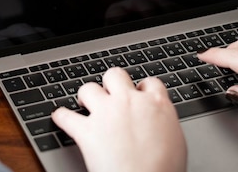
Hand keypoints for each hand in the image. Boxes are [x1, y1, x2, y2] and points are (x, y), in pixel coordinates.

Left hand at [52, 67, 186, 171]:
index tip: (137, 94)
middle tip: (109, 95)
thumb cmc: (164, 170)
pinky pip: (65, 116)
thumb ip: (163, 122)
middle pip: (115, 75)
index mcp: (156, 104)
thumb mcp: (176, 141)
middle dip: (110, 83)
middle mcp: (129, 102)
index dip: (141, 88)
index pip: (149, 82)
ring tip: (85, 104)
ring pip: (88, 88)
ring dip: (85, 97)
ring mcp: (106, 113)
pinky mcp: (86, 130)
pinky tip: (61, 118)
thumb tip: (158, 122)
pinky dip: (61, 117)